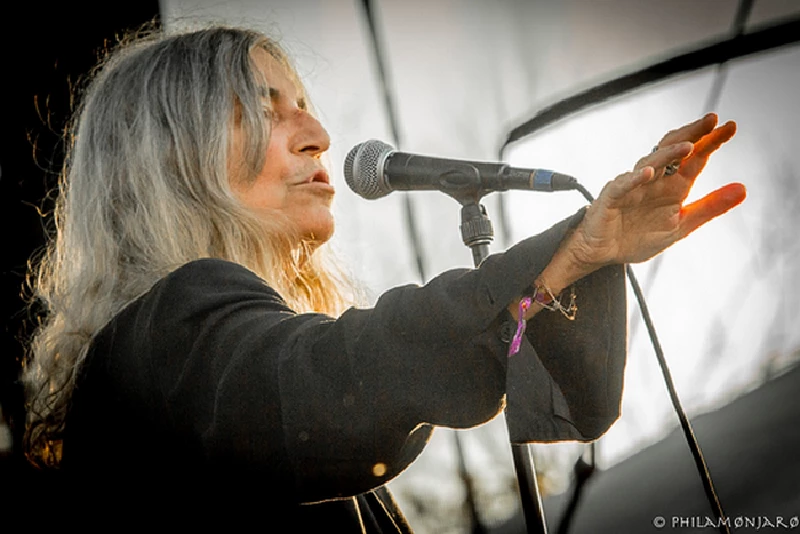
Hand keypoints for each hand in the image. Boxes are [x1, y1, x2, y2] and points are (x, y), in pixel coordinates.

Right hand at [569, 113, 746, 267]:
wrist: (603, 253)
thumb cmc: (637, 236)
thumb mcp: (681, 225)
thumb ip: (710, 207)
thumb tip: (743, 189)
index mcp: (672, 185)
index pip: (694, 158)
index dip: (712, 141)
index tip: (731, 126)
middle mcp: (654, 180)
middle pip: (673, 149)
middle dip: (692, 133)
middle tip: (712, 120)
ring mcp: (631, 187)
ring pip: (650, 163)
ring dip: (668, 154)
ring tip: (688, 146)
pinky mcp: (611, 199)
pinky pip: (623, 186)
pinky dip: (634, 180)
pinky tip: (648, 175)